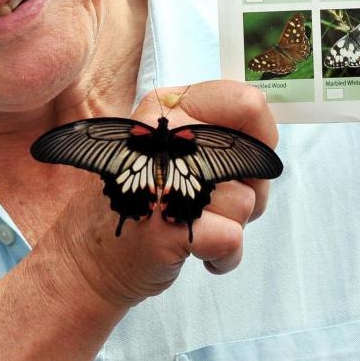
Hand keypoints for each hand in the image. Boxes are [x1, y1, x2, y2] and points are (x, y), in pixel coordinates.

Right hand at [39, 80, 276, 309]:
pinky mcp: (167, 227)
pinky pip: (233, 239)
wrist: (88, 258)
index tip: (251, 159)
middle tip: (216, 205)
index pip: (247, 101)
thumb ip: (218, 134)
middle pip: (253, 157)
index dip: (263, 135)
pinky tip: (199, 254)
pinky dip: (224, 256)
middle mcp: (165, 135)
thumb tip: (271, 139)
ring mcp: (163, 180)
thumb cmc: (146, 201)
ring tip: (195, 226)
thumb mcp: (173, 146)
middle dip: (250, 190)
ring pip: (246, 202)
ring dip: (233, 226)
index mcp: (170, 107)